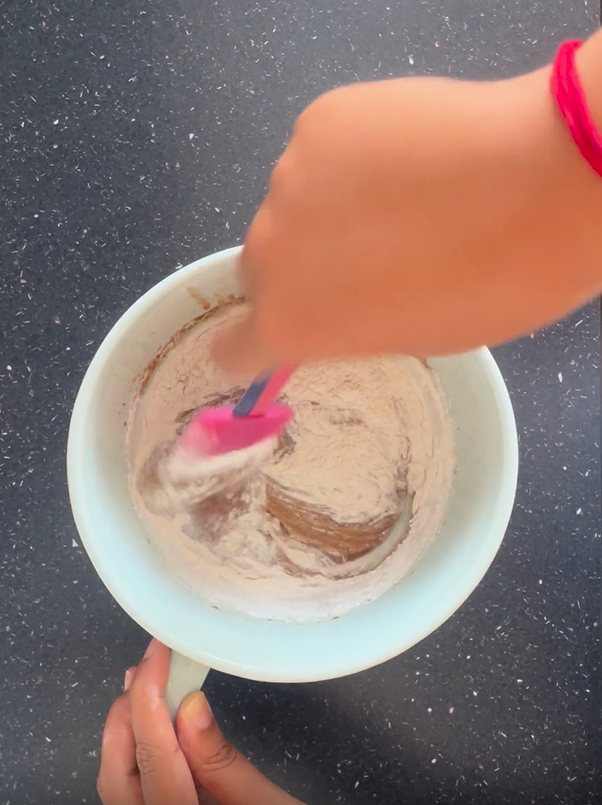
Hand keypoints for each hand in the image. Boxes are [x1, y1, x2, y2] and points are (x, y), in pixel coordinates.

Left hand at [98, 639, 303, 804]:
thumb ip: (223, 763)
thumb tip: (189, 704)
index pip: (154, 763)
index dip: (150, 702)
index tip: (158, 657)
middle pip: (117, 775)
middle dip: (129, 713)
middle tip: (151, 664)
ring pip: (115, 783)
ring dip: (128, 728)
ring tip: (148, 682)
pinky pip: (129, 791)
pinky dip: (135, 751)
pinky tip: (153, 723)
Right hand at [215, 63, 601, 374]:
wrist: (540, 183)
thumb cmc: (490, 285)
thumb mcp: (411, 336)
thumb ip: (347, 326)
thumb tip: (334, 303)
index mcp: (290, 323)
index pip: (233, 347)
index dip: (251, 344)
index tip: (270, 336)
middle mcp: (269, 254)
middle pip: (262, 268)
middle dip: (302, 267)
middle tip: (365, 255)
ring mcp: (288, 179)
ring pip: (293, 204)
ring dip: (326, 206)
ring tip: (397, 197)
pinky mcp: (319, 121)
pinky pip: (321, 150)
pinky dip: (350, 156)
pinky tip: (403, 156)